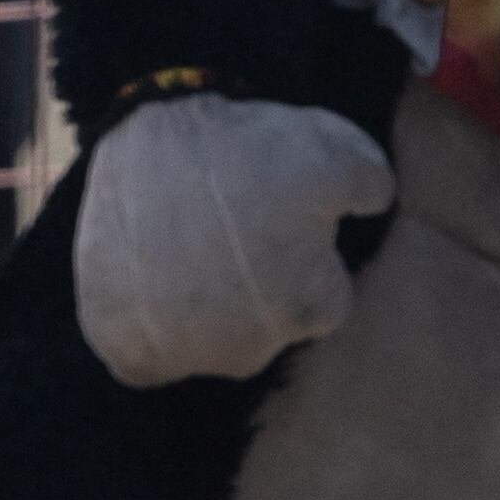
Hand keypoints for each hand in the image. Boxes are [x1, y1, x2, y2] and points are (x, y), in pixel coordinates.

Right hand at [72, 90, 393, 386]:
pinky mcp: (123, 344)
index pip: (321, 295)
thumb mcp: (334, 147)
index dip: (301, 250)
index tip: (273, 212)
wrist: (148, 137)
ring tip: (179, 237)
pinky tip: (145, 286)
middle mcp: (249, 351)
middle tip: (224, 223)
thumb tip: (376, 202)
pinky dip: (144, 335)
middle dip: (251, 284)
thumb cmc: (245, 145)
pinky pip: (143, 361)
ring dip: (198, 306)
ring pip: (202, 341)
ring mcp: (181, 354)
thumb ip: (370, 184)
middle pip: (262, 326)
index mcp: (310, 310)